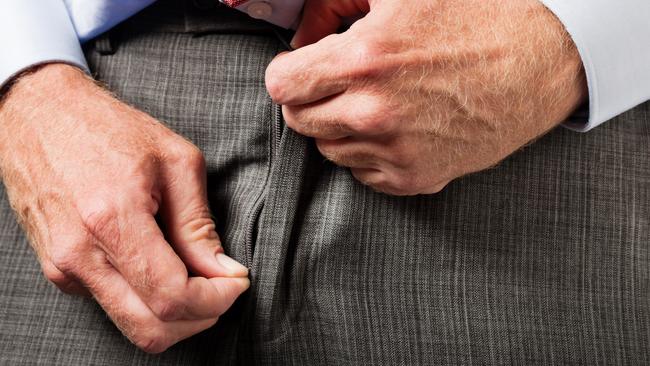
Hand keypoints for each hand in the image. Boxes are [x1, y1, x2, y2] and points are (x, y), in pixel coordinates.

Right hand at [0, 64, 248, 352]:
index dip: (216, 300)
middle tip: (223, 288)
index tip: (236, 282)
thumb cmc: (109, 128)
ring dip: (176, 315)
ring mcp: (64, 267)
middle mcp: (80, 254)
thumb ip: (199, 224)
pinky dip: (149, 299)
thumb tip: (223, 271)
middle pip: (152, 329)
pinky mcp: (59, 271)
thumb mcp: (175, 161)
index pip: (172, 296)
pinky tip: (163, 265)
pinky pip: (114, 305)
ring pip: (132, 326)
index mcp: (112, 219)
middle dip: (200, 318)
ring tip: (198, 278)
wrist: (40, 115)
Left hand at [266, 0, 586, 194]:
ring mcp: (396, 152)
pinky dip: (369, 152)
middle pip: (300, 122)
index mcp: (363, 62)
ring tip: (375, 101)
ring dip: (339, 127)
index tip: (303, 67)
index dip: (289, 72)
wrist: (538, 60)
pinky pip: (363, 173)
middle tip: (339, 82)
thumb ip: (333, 5)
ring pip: (330, 150)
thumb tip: (298, 34)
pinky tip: (396, 126)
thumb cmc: (472, 16)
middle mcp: (374, 114)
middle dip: (311, 99)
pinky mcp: (417, 177)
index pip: (282, 86)